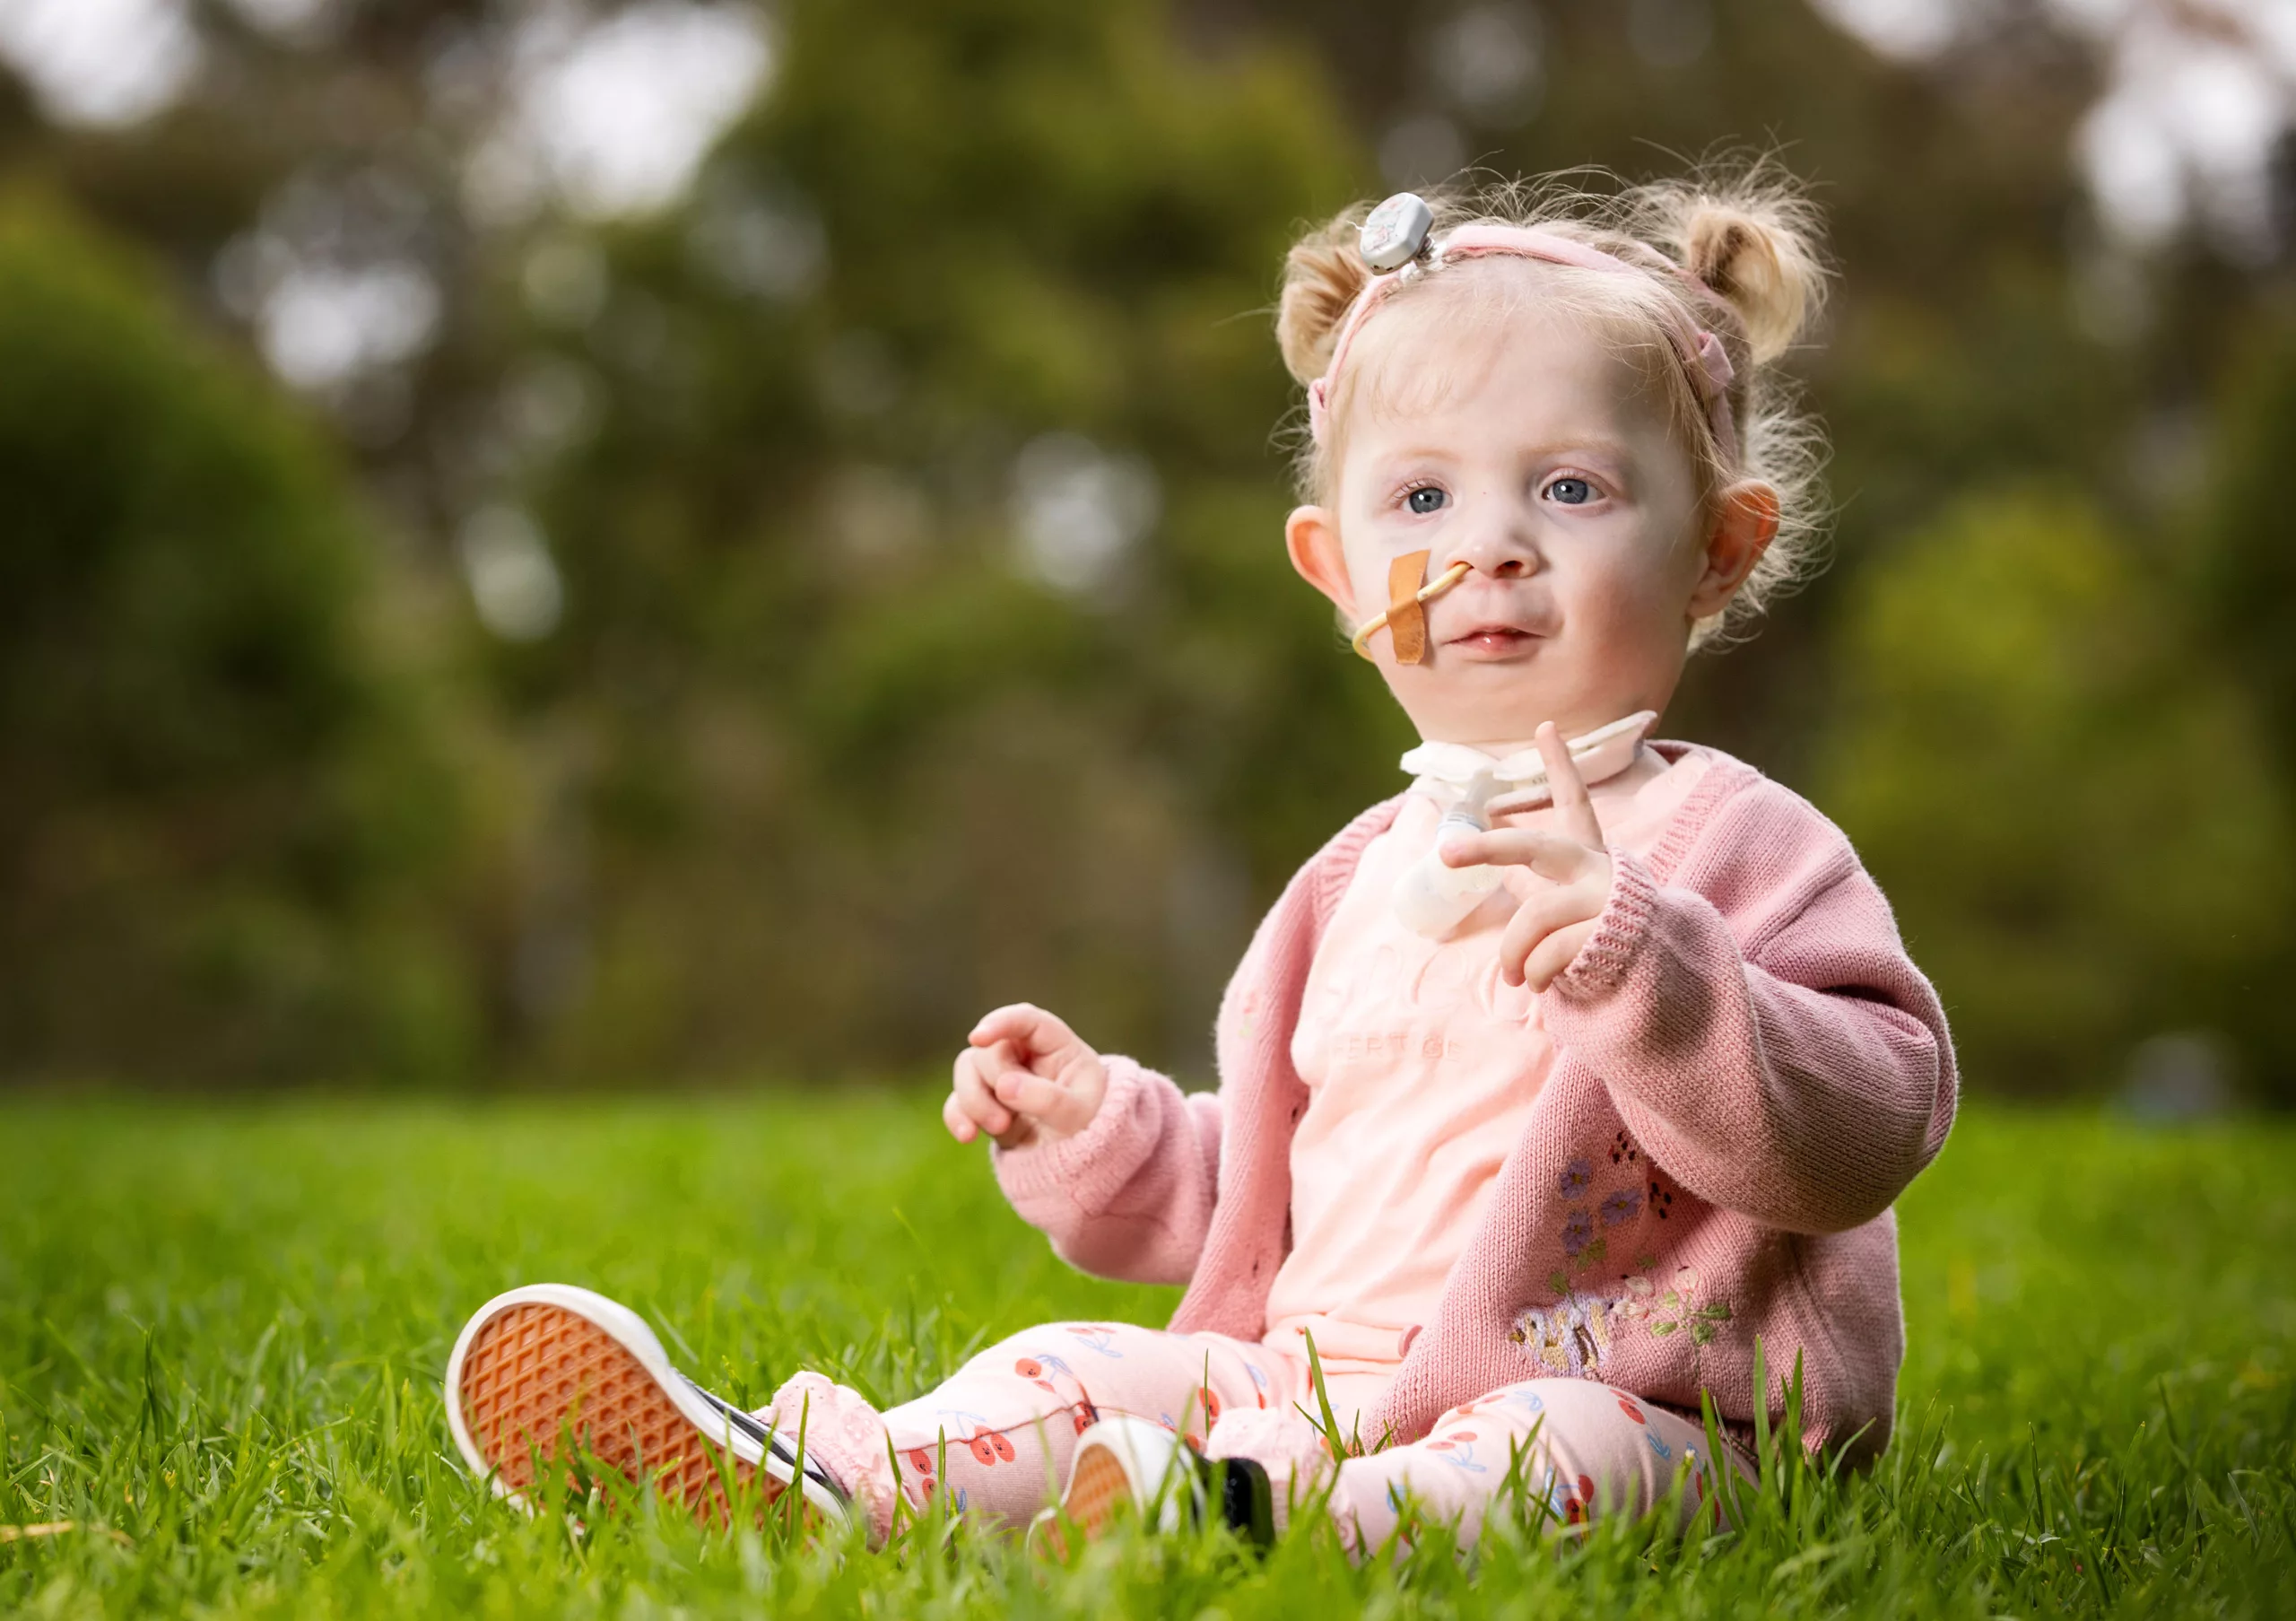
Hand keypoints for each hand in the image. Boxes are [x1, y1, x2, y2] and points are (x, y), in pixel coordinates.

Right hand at [942, 1003, 1108, 1149]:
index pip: (1027, 1020)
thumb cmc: (1089, 1124)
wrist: (1081, 1157)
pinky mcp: (985, 1103)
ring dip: (974, 1100)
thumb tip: (1004, 1086)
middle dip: (993, 1081)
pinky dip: (958, 1116)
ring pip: (968, 1069)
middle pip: (990, 1049)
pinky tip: (967, 1135)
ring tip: (1000, 1127)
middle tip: (1008, 1117)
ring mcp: (1001, 1077)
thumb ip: (1047, 1098)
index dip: (1001, 1023)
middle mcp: (1025, 1054)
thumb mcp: (1078, 1113)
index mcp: (1055, 1044)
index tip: (978, 1038)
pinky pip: (958, 1100)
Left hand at [1438, 722, 1612, 991]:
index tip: (1545, 726)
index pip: (1576, 805)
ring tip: (1513, 976)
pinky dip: (1533, 973)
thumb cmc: (1604, 941)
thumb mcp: (1575, 906)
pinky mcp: (1608, 935)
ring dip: (1512, 954)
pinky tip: (1538, 984)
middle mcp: (1599, 871)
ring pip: (1534, 916)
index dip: (1562, 765)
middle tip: (1448, 853)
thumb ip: (1541, 886)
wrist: (1665, 984)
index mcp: (1590, 859)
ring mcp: (1604, 901)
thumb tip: (1502, 863)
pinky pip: (1548, 952)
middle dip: (1488, 848)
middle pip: (1536, 849)